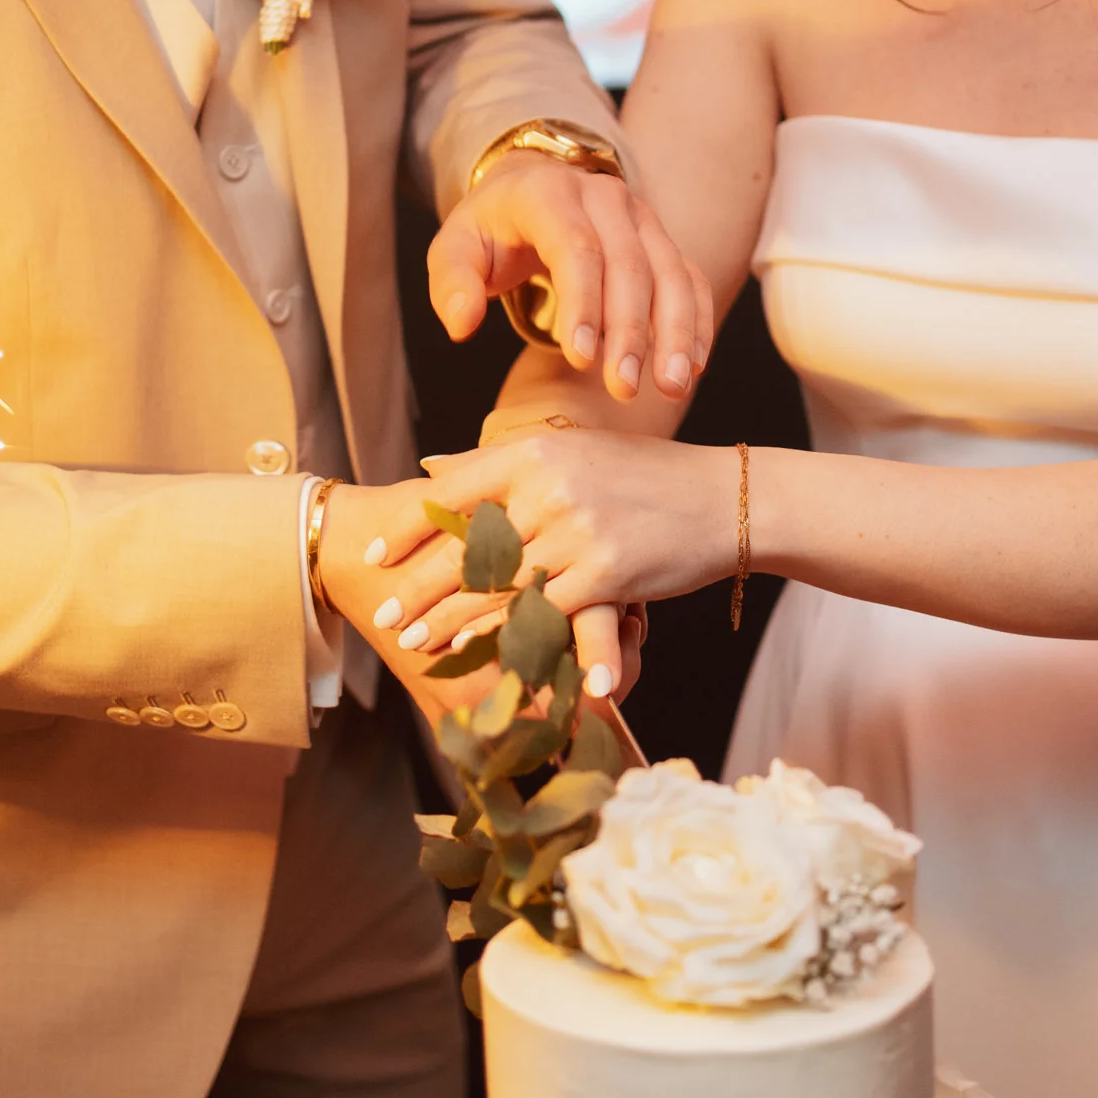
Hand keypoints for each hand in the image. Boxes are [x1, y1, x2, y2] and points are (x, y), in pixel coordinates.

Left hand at [321, 481, 647, 718]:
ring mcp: (579, 530)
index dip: (408, 527)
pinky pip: (539, 611)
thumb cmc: (643, 476)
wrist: (723, 500)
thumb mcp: (571, 450)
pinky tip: (471, 648)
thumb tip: (430, 468)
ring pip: (495, 585)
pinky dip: (500, 633)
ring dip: (448, 618)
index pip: (453, 490)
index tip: (374, 554)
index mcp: (537, 450)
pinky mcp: (606, 574)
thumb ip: (499, 460)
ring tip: (414, 640)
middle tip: (385, 614)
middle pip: (466, 546)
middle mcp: (552, 486)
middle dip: (419, 585)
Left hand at [427, 154, 711, 402]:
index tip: (581, 359)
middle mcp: (605, 197)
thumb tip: (461, 325)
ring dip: (675, 332)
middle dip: (630, 331)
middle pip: (629, 265)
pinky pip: (690, 279)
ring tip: (671, 386)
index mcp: (549, 193)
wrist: (531, 187)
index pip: (575, 246)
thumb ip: (452, 283)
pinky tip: (691, 366)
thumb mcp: (455, 247)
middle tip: (624, 388)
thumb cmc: (491, 229)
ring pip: (671, 272)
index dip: (583, 303)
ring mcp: (642, 218)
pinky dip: (696, 322)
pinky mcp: (662, 241)